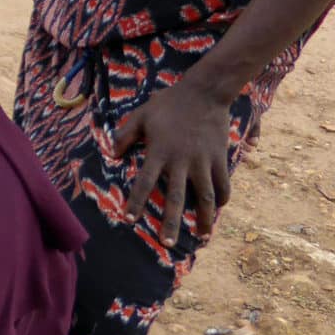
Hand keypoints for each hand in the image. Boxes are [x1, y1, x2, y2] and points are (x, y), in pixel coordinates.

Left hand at [111, 81, 233, 247]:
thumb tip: (111, 154)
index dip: (136, 202)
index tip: (129, 220)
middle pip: (175, 198)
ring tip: (203, 236)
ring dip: (204, 218)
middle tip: (167, 243)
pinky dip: (222, 198)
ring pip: (204, 196)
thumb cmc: (169, 103)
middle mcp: (181, 161)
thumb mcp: (141, 115)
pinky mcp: (219, 158)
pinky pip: (222, 184)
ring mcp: (203, 161)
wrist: (204, 92)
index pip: (145, 183)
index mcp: (159, 152)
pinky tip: (218, 209)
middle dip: (171, 222)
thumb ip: (125, 135)